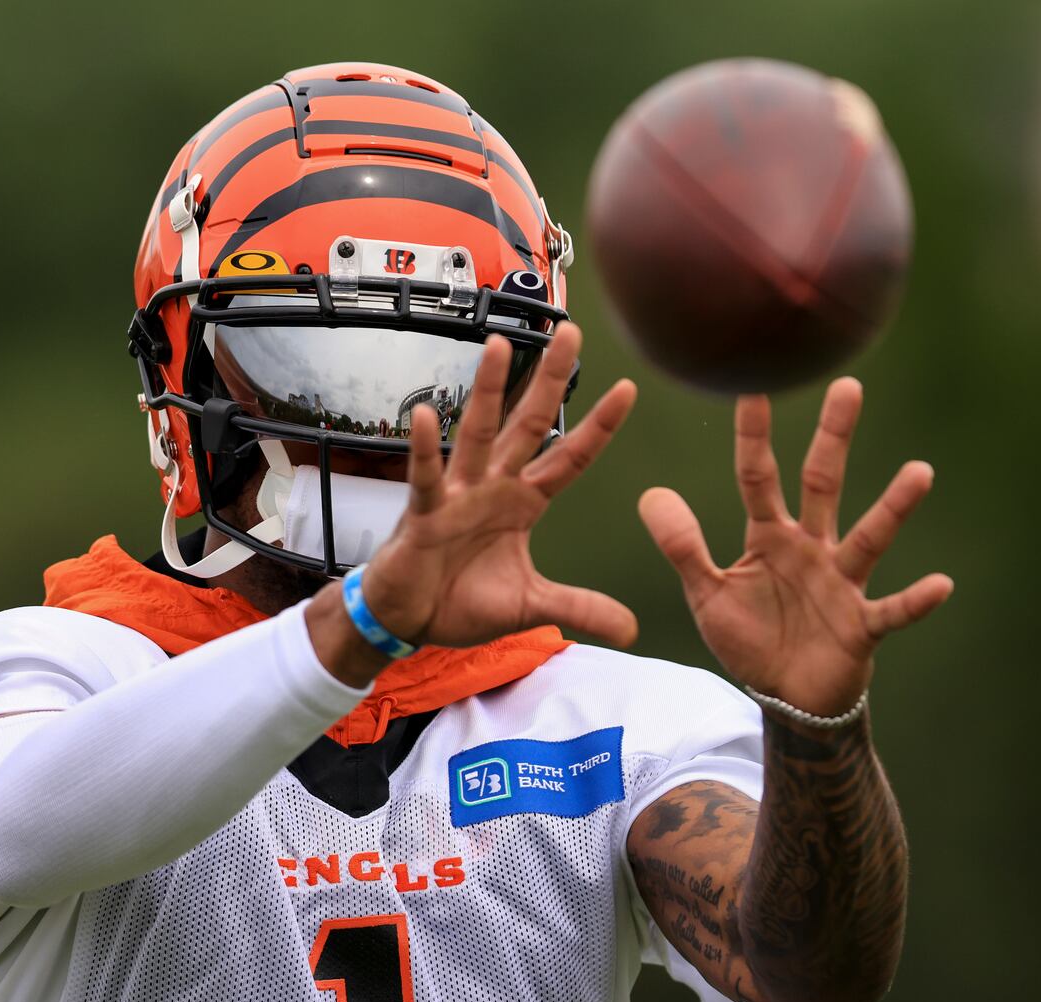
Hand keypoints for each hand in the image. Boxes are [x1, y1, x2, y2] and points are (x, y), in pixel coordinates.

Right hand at [309, 323, 638, 682]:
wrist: (409, 621)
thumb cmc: (461, 601)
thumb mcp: (532, 606)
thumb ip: (580, 608)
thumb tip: (631, 630)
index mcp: (522, 503)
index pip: (570, 458)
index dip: (598, 427)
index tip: (628, 389)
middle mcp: (493, 487)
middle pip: (529, 425)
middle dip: (550, 380)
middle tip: (571, 333)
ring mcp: (458, 496)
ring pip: (478, 434)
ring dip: (488, 391)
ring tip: (497, 344)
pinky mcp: (424, 514)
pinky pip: (427, 478)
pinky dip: (426, 449)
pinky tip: (424, 416)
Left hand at [638, 378, 952, 717]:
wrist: (787, 695)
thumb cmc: (751, 638)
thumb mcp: (707, 593)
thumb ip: (682, 547)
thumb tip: (651, 493)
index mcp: (769, 536)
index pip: (758, 477)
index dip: (752, 436)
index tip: (751, 387)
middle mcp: (811, 548)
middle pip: (822, 484)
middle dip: (833, 438)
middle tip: (847, 387)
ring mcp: (841, 583)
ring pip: (868, 538)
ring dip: (893, 508)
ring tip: (920, 471)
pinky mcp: (861, 625)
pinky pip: (891, 611)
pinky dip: (915, 600)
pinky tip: (942, 584)